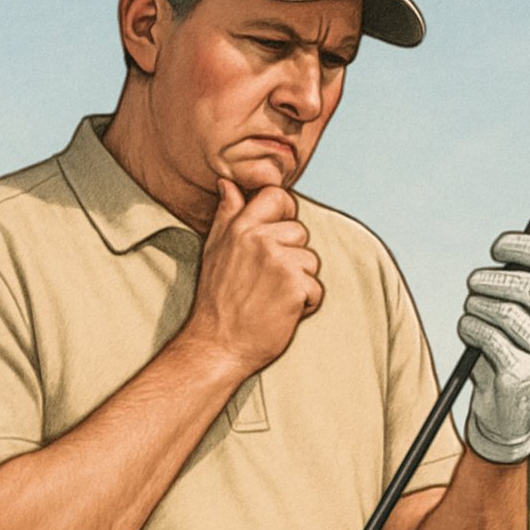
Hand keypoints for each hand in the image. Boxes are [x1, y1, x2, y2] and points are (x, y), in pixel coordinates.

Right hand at [182, 179, 322, 374]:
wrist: (218, 345)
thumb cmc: (216, 300)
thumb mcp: (214, 250)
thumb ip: (227, 215)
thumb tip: (228, 183)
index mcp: (240, 228)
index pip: (276, 196)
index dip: (284, 213)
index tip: (277, 237)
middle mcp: (260, 240)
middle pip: (300, 232)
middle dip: (291, 256)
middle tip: (265, 281)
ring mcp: (280, 262)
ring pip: (311, 261)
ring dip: (299, 282)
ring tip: (272, 297)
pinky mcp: (296, 286)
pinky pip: (316, 288)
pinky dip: (306, 304)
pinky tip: (282, 312)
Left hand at [458, 233, 529, 463]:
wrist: (510, 415)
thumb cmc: (513, 353)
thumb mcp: (525, 318)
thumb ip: (520, 287)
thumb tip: (503, 249)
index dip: (523, 245)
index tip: (496, 247)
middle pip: (525, 285)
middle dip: (489, 280)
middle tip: (472, 283)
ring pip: (501, 311)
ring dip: (475, 307)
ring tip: (470, 314)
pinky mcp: (523, 374)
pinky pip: (486, 335)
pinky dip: (468, 329)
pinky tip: (469, 336)